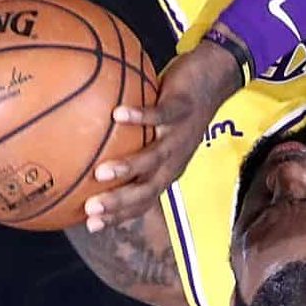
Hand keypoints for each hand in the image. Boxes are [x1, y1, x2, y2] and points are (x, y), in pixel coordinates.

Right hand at [79, 39, 244, 231]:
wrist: (214, 80)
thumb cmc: (178, 113)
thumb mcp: (155, 137)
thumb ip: (129, 147)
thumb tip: (92, 155)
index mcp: (167, 171)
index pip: (143, 202)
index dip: (119, 215)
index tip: (90, 225)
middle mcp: (173, 159)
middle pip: (147, 189)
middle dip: (119, 202)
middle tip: (91, 208)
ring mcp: (178, 135)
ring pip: (154, 157)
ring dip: (127, 167)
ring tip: (100, 173)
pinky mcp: (181, 108)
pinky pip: (159, 114)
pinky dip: (139, 116)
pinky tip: (117, 114)